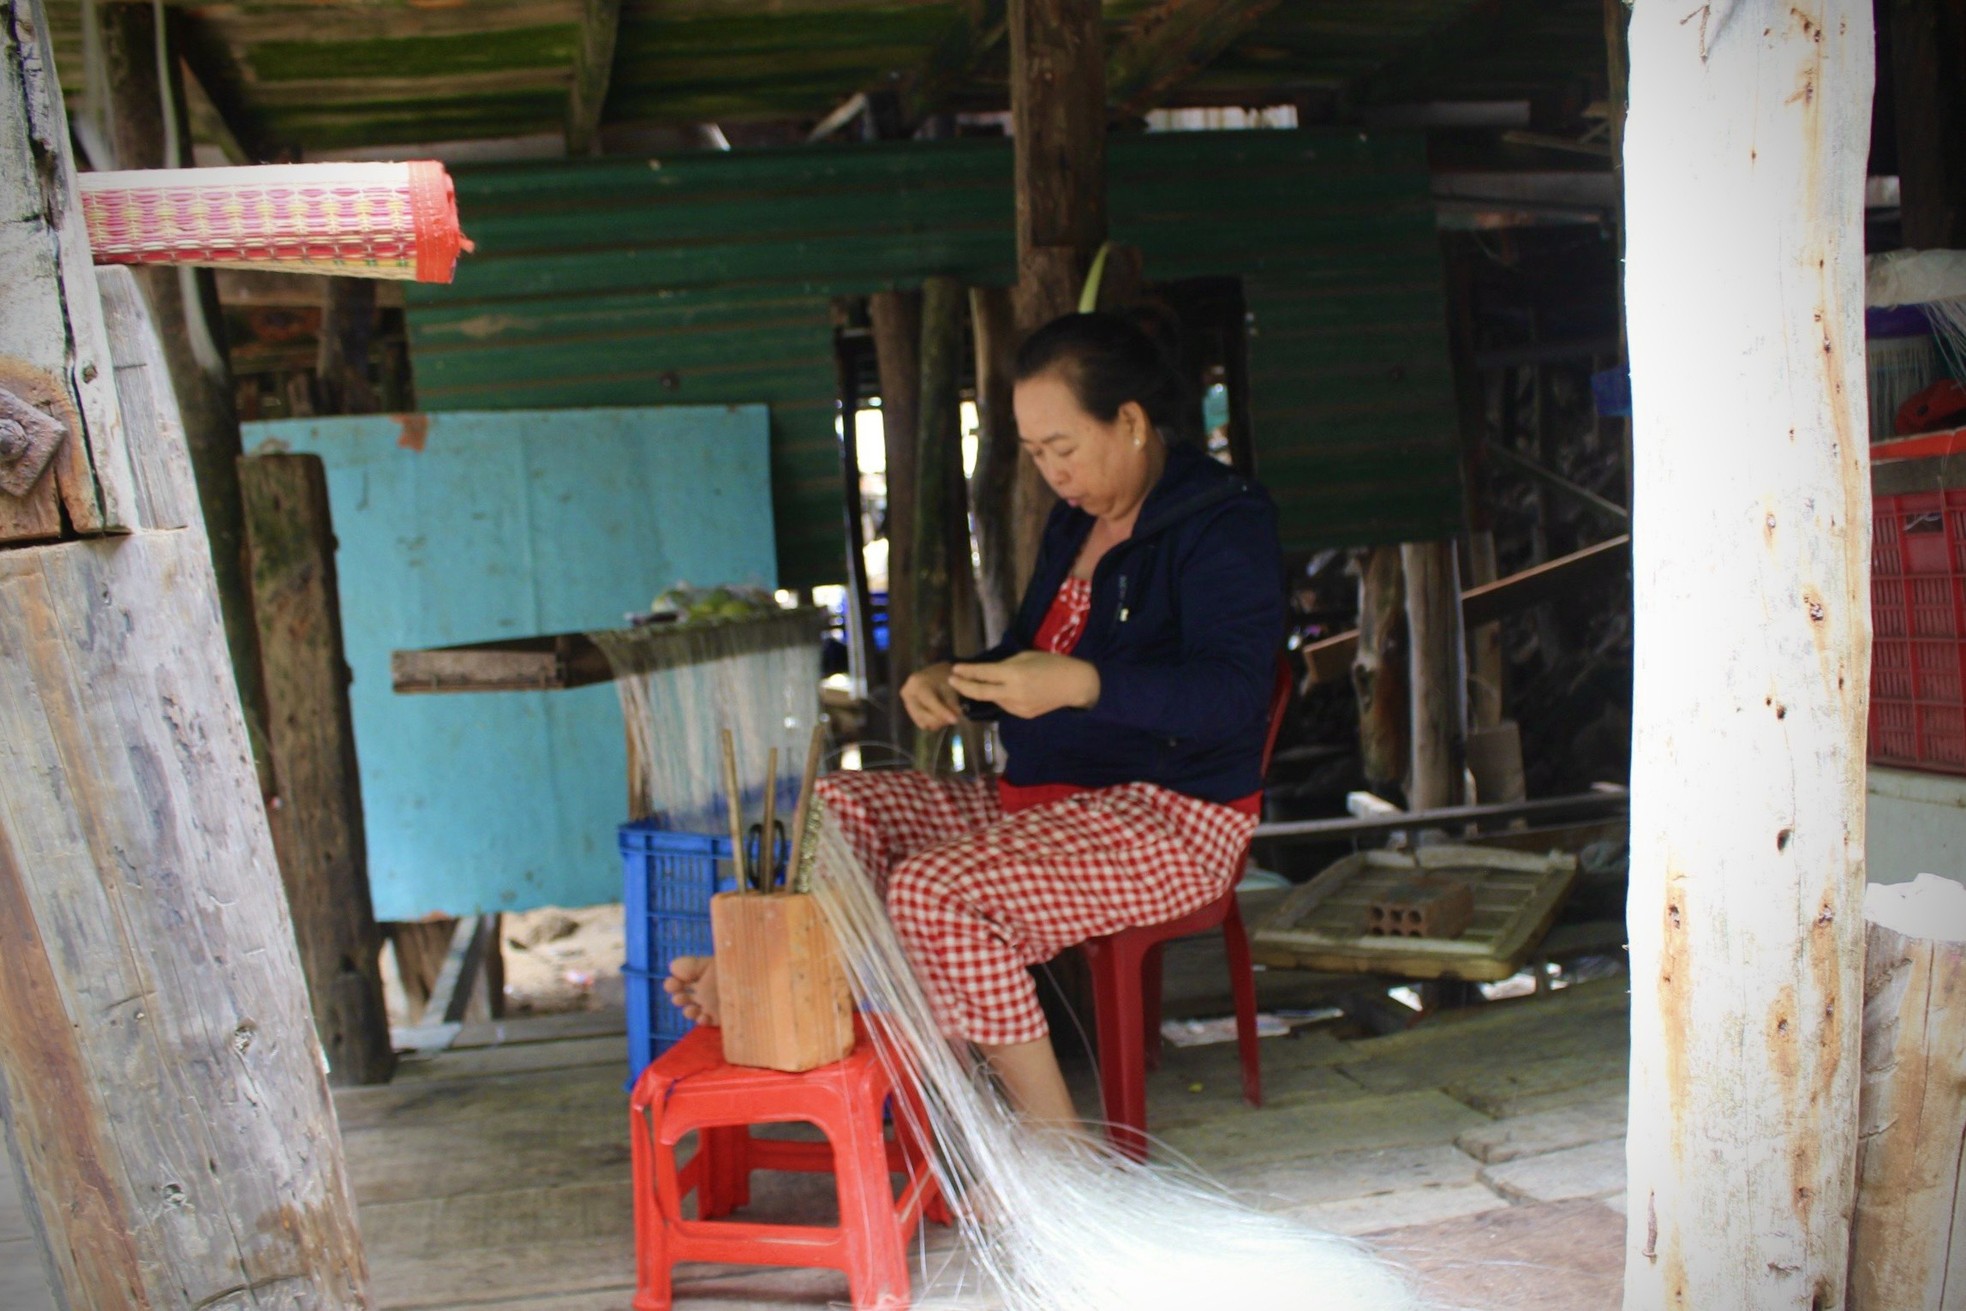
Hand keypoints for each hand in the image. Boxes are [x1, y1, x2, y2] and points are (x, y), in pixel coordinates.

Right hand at [900, 662, 962, 730]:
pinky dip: (932, 723)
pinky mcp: (909, 711)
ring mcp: (906, 703)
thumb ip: (952, 704)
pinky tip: (940, 717)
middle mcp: (907, 693)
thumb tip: (954, 719)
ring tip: (948, 716)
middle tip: (955, 719)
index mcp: (916, 684)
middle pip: (923, 715)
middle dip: (940, 719)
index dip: (942, 712)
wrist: (935, 674)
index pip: (929, 702)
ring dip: (937, 722)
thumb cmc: (944, 678)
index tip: (955, 720)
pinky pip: (921, 723)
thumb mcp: (950, 687)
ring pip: (922, 721)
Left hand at [948, 651, 1099, 719]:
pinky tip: (999, 691)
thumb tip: (987, 670)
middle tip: (952, 681)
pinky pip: (1004, 705)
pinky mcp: (1023, 714)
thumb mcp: (1026, 656)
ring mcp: (1018, 706)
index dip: (967, 671)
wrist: (1074, 685)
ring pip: (992, 699)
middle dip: (963, 687)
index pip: (983, 673)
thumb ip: (1005, 664)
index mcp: (1014, 674)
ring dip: (982, 692)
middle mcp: (1013, 692)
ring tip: (973, 684)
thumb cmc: (1052, 663)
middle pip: (980, 692)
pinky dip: (998, 697)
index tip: (954, 669)